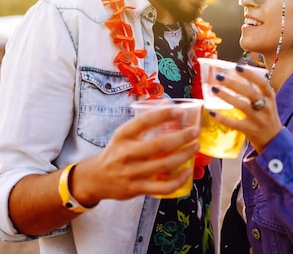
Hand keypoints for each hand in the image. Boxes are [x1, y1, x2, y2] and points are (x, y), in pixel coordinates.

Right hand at [73, 106, 200, 204]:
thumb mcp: (124, 134)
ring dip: (185, 155)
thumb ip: (144, 123)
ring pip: (165, 164)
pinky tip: (188, 171)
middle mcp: (127, 153)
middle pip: (160, 144)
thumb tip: (170, 104)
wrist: (96, 178)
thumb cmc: (117, 152)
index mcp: (123, 135)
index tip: (180, 111)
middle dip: (182, 137)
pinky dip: (179, 180)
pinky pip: (163, 187)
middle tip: (195, 131)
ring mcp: (132, 172)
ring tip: (196, 147)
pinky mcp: (138, 188)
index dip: (164, 114)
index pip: (145, 121)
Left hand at [209, 65, 281, 153]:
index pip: (262, 83)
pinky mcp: (250, 130)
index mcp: (270, 97)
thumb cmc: (267, 116)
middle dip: (233, 84)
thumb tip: (237, 75)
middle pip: (249, 93)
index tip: (237, 67)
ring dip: (226, 97)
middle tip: (219, 77)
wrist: (274, 140)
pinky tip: (212, 112)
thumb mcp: (267, 102)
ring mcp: (258, 119)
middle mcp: (265, 107)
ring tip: (214, 89)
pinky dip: (222, 118)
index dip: (250, 74)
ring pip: (241, 106)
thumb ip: (256, 90)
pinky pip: (234, 123)